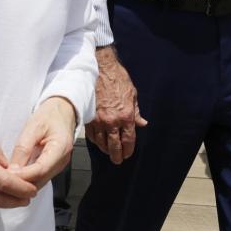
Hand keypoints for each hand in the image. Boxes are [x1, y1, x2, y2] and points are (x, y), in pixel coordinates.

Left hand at [8, 97, 76, 188]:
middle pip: (40, 180)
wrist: (62, 111)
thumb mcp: (34, 126)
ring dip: (22, 184)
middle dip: (20, 183)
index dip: (22, 176)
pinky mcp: (52, 168)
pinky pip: (38, 179)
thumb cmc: (50, 115)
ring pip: (38, 183)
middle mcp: (62, 160)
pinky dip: (26, 180)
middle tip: (0, 179)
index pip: (40, 169)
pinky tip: (14, 176)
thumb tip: (12, 169)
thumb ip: (23, 148)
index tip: (6, 175)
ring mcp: (58, 166)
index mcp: (61, 147)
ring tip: (4, 178)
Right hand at [87, 48, 147, 164]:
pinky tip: (98, 143)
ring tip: (108, 153)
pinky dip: (95, 141)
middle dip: (117, 156)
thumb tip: (142, 124)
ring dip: (106, 150)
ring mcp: (99, 120)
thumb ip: (136, 112)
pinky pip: (92, 135)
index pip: (129, 140)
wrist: (102, 69)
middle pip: (114, 146)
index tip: (128, 154)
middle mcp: (112, 121)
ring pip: (101, 142)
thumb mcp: (133, 94)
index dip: (129, 150)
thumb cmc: (119, 80)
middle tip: (118, 161)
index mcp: (126, 115)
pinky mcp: (89, 117)